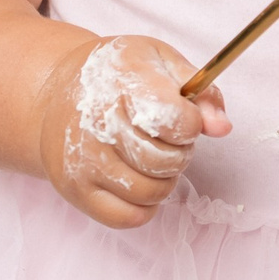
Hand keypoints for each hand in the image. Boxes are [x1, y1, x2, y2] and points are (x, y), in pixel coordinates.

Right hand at [36, 34, 229, 228]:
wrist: (56, 93)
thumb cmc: (118, 76)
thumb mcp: (162, 62)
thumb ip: (201, 92)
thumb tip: (222, 128)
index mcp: (124, 83)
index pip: (176, 121)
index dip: (191, 124)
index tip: (182, 117)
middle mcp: (98, 124)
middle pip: (164, 161)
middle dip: (180, 153)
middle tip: (168, 140)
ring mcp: (84, 161)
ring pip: (149, 192)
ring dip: (165, 180)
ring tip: (155, 159)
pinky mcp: (74, 189)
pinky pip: (126, 217)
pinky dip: (145, 206)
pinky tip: (142, 181)